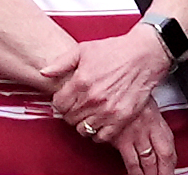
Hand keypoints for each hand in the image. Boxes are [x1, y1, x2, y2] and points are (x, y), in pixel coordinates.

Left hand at [39, 27, 167, 147]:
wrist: (143, 55)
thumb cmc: (115, 50)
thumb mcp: (83, 49)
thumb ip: (61, 63)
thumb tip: (44, 72)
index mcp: (81, 81)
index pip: (59, 105)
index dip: (60, 102)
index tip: (65, 99)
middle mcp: (93, 98)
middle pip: (70, 119)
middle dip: (70, 112)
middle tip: (77, 105)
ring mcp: (108, 110)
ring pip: (84, 129)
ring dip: (83, 123)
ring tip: (88, 113)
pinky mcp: (122, 118)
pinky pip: (102, 136)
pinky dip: (98, 132)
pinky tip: (99, 121)